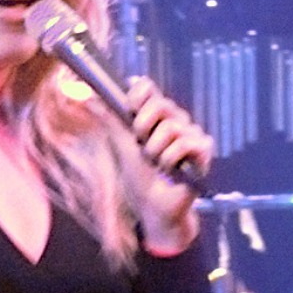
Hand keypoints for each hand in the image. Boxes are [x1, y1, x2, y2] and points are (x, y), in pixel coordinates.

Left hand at [121, 76, 212, 255]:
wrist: (153, 206)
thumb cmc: (139, 176)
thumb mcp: (122, 144)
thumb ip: (111, 119)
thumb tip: (88, 96)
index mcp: (155, 114)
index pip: (147, 87)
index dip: (136, 96)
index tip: (130, 113)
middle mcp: (176, 118)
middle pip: (160, 103)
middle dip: (143, 129)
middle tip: (142, 148)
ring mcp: (192, 131)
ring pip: (171, 127)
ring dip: (157, 152)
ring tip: (158, 164)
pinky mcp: (204, 149)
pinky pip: (187, 143)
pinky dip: (172, 160)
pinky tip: (172, 170)